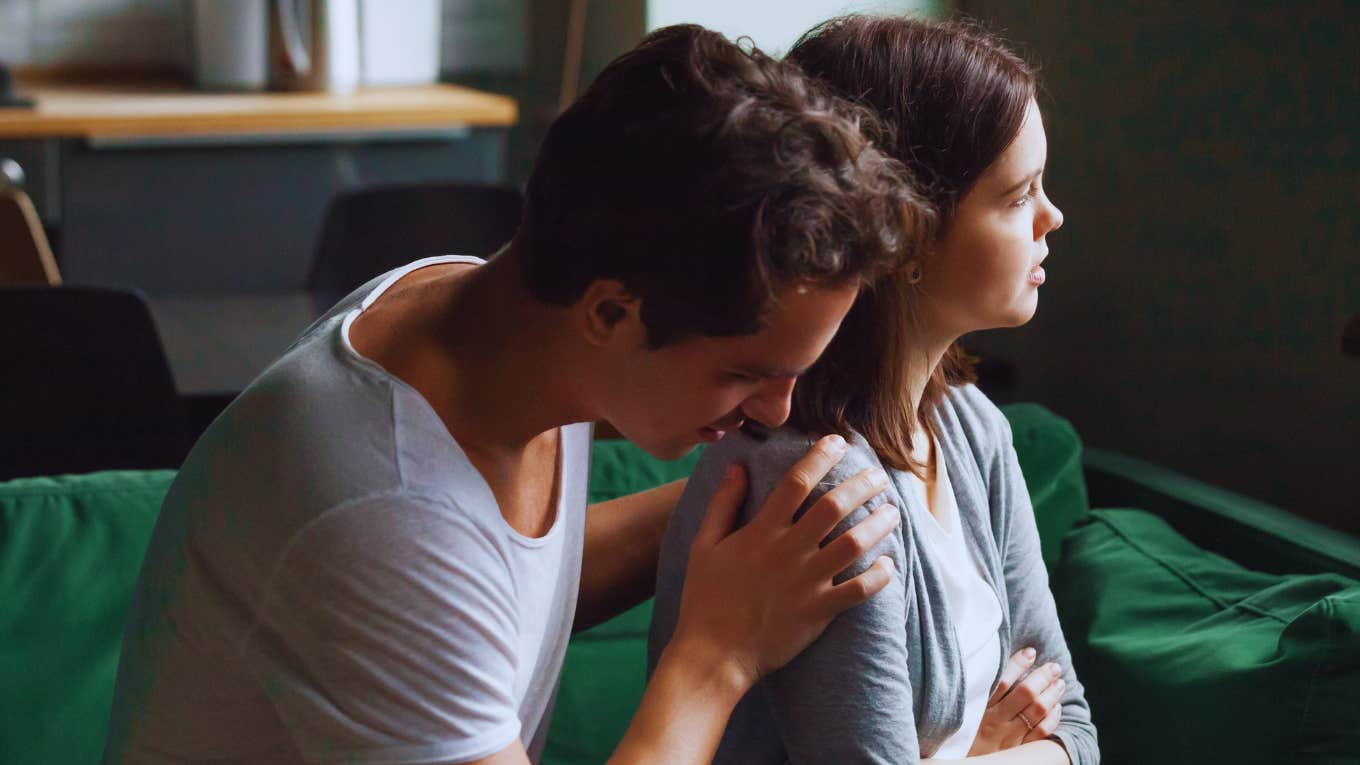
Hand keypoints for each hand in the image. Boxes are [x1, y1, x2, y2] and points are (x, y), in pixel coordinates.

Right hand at [667, 434, 898, 691]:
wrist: (713, 654)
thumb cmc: (704, 597)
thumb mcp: (704, 544)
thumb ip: (723, 503)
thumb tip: (737, 466)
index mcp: (760, 532)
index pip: (796, 482)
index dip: (820, 457)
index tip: (838, 442)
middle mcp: (788, 551)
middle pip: (834, 506)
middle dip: (861, 484)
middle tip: (879, 475)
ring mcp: (806, 582)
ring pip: (854, 543)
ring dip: (878, 523)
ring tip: (893, 511)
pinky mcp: (819, 612)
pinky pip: (859, 590)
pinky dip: (879, 576)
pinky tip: (889, 564)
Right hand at [968, 648, 1065, 754]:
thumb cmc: (960, 737)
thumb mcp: (962, 714)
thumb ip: (977, 693)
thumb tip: (994, 668)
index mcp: (979, 709)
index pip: (1003, 681)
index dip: (1018, 664)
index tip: (1030, 652)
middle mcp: (995, 723)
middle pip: (1025, 694)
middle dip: (1042, 677)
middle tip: (1054, 667)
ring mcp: (1008, 739)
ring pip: (1037, 712)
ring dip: (1051, 695)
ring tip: (1059, 683)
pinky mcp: (1019, 753)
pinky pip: (1041, 734)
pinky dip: (1052, 719)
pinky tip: (1057, 708)